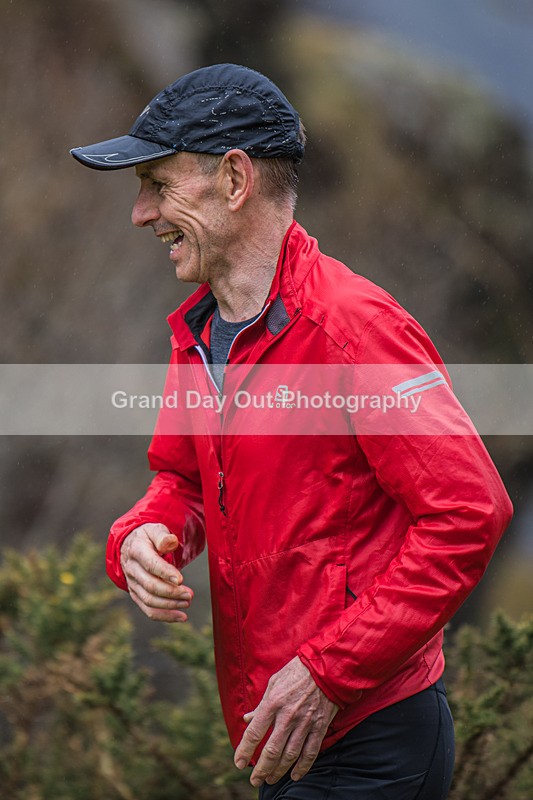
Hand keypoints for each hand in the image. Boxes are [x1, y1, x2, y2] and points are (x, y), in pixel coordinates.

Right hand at [120, 523, 192, 621]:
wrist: (131, 545)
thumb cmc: (148, 537)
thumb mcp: (155, 529)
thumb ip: (163, 536)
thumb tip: (170, 542)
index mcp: (137, 550)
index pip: (150, 564)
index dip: (165, 573)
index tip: (180, 579)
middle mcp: (131, 569)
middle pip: (150, 585)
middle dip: (171, 592)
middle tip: (189, 594)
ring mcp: (132, 584)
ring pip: (149, 600)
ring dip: (170, 605)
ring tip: (187, 603)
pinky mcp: (136, 594)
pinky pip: (148, 610)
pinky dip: (165, 616)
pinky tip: (181, 617)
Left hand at [234, 656, 337, 786]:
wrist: (326, 667)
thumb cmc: (296, 672)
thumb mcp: (273, 682)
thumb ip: (261, 704)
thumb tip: (247, 718)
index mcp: (273, 702)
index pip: (254, 732)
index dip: (245, 750)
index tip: (239, 763)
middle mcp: (288, 715)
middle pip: (272, 750)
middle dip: (261, 769)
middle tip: (254, 781)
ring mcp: (305, 722)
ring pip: (290, 755)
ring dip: (279, 771)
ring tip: (270, 780)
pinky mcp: (320, 726)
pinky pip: (310, 752)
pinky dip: (302, 767)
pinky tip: (295, 775)